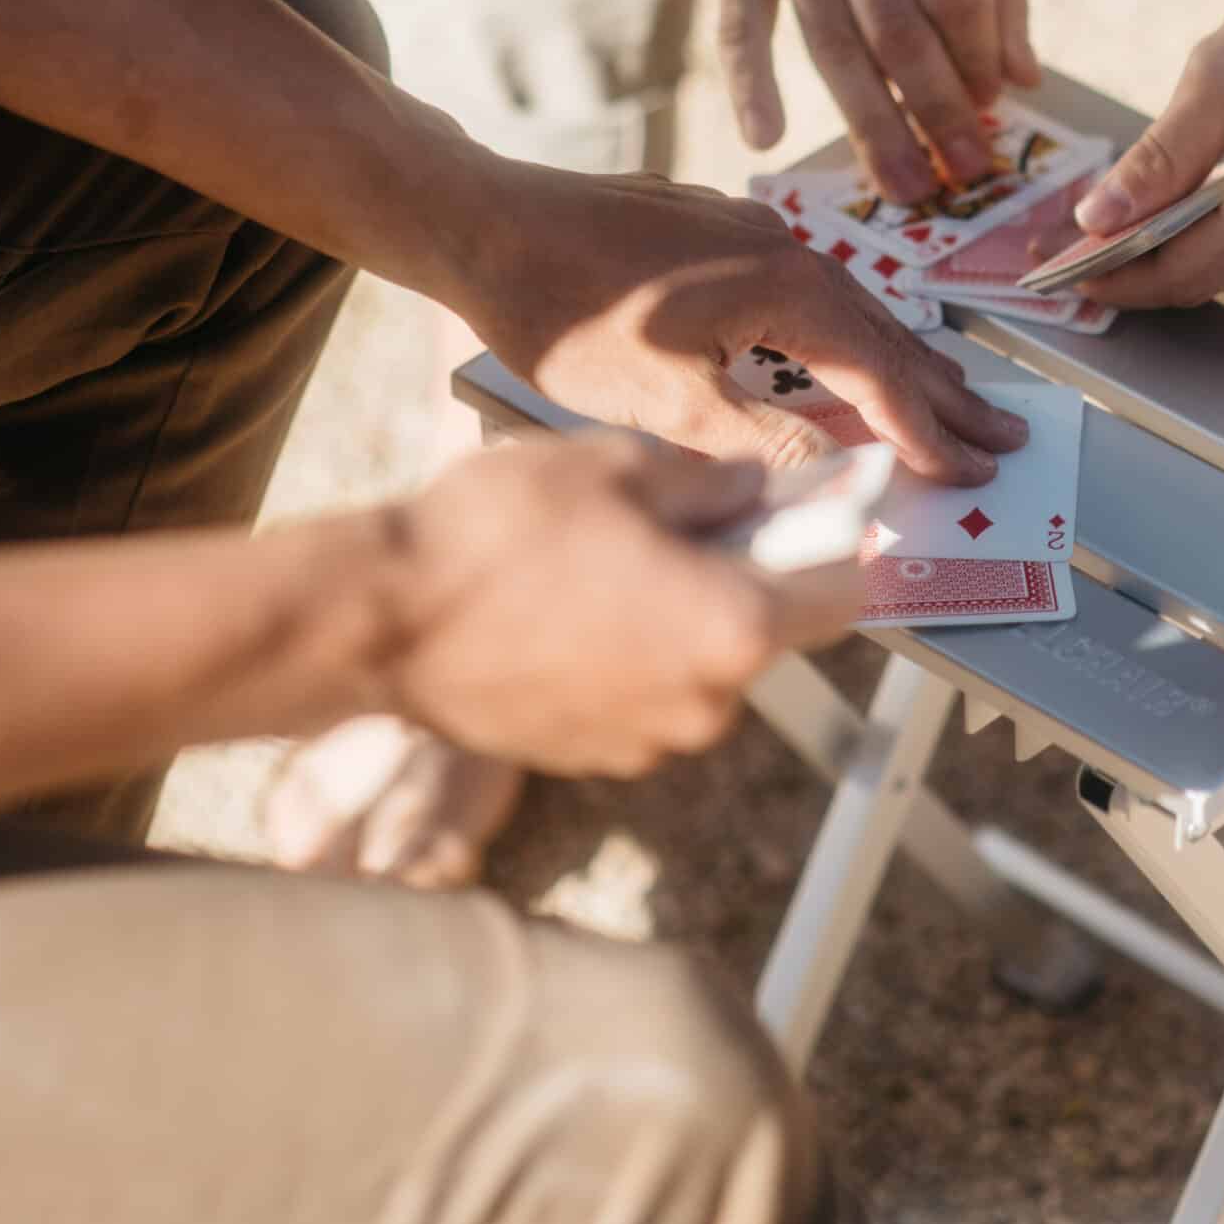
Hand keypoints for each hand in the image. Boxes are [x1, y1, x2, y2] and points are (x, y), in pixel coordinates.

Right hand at [379, 436, 857, 777]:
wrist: (381, 621)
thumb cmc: (498, 534)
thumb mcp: (620, 466)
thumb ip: (713, 480)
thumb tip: (757, 488)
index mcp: (735, 627)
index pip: (842, 594)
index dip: (834, 543)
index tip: (811, 511)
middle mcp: (709, 704)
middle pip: (766, 630)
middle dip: (743, 574)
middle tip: (684, 518)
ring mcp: (650, 743)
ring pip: (701, 665)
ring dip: (680, 616)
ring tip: (603, 561)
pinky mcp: (596, 758)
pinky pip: (646, 697)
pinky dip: (630, 655)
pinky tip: (566, 607)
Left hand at [450, 162, 1025, 484]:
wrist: (485, 220)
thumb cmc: (563, 311)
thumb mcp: (660, 397)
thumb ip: (756, 438)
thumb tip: (834, 477)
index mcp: (785, 289)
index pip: (880, 376)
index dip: (927, 433)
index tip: (972, 474)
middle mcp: (786, 250)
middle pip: (886, 334)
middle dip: (946, 393)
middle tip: (1005, 435)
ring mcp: (753, 233)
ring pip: (853, 308)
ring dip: (903, 361)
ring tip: (951, 398)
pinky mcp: (720, 231)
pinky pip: (813, 289)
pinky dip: (850, 332)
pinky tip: (850, 349)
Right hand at [704, 0, 1038, 201]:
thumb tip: (1018, 81)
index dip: (974, 62)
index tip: (991, 113)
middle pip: (893, 28)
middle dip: (931, 112)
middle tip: (956, 177)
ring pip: (829, 40)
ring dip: (868, 123)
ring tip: (901, 184)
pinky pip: (740, 23)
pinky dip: (751, 84)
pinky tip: (767, 139)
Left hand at [1068, 0, 1223, 308]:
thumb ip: (1160, 156)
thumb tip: (1097, 217)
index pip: (1174, 274)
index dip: (1110, 276)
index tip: (1057, 268)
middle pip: (1207, 279)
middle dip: (1141, 261)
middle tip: (1080, 230)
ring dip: (1193, 246)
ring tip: (1145, 205)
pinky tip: (1221, 191)